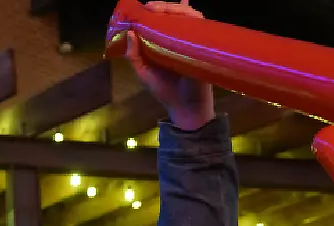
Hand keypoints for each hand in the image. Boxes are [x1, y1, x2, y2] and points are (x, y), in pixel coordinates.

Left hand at [125, 1, 214, 130]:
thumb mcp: (143, 72)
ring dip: (174, 8)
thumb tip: (130, 32)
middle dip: (162, 7)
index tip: (141, 8)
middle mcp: (178, 38)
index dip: (151, 12)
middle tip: (150, 6)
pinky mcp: (203, 44)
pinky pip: (200, 25)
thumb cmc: (164, 90)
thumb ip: (134, 56)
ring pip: (187, 16)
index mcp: (162, 43)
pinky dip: (192, 15)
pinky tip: (185, 7)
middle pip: (172, 14)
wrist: (185, 106)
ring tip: (161, 8)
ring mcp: (191, 40)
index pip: (158, 21)